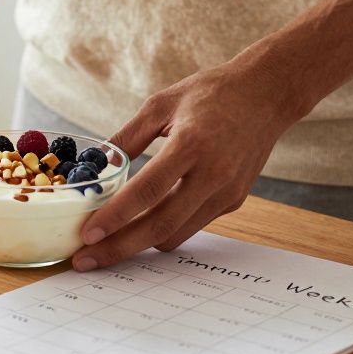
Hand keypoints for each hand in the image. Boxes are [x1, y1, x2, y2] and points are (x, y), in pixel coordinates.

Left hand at [72, 59, 307, 270]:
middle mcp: (213, 174)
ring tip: (105, 247)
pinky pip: (191, 225)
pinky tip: (141, 227)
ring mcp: (227, 192)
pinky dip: (164, 230)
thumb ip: (128, 136)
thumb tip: (97, 163)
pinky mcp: (233, 201)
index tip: (87, 234)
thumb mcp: (161, 104)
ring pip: (176, 233)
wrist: (266, 95)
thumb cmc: (211, 93)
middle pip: (160, 224)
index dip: (115, 216)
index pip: (147, 191)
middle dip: (119, 247)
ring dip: (139, 244)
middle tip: (86, 260)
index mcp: (191, 145)